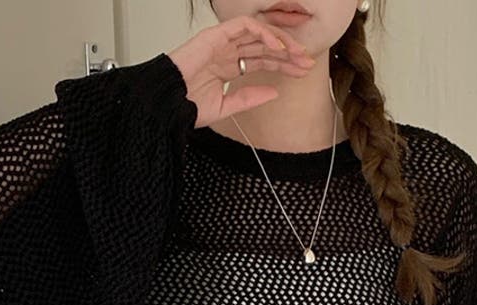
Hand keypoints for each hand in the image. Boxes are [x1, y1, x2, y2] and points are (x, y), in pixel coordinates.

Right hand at [166, 15, 316, 129]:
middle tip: (307, 63)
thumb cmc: (187, 105)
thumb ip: (250, 98)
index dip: (284, 65)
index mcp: (228, 68)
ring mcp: (222, 42)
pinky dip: (263, 33)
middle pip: (264, 47)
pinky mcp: (216, 35)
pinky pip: (245, 26)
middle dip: (289, 54)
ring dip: (281, 42)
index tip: (302, 72)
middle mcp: (227, 53)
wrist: (168, 103)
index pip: (262, 60)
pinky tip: (277, 47)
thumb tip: (274, 92)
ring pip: (259, 34)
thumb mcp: (227, 107)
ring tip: (298, 54)